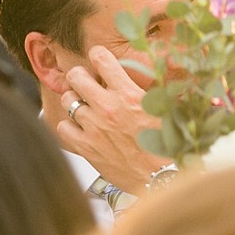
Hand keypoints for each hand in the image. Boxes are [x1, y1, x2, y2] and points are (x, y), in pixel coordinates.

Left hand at [58, 45, 170, 194]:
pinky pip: (63, 127)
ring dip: (74, 100)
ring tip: (84, 105)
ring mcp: (94, 127)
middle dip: (80, 75)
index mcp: (129, 95)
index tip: (98, 58)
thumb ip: (158, 91)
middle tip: (86, 81)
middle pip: (76, 76)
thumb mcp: (170, 111)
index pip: (102, 59)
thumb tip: (160, 74)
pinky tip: (80, 128)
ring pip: (67, 100)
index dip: (98, 55)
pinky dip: (69, 125)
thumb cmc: (171, 147)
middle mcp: (108, 108)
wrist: (164, 179)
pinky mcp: (86, 146)